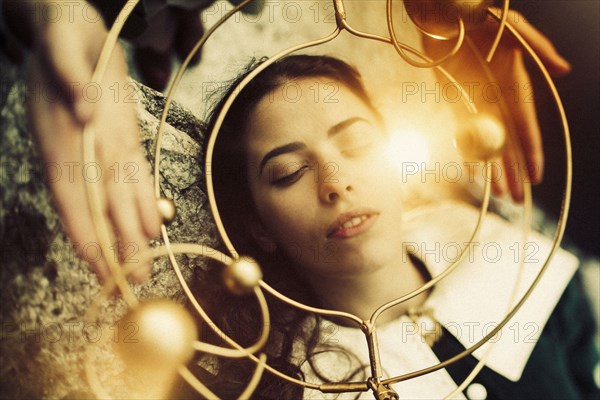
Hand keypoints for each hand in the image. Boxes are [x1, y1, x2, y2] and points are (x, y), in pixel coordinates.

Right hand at [7, 1, 160, 281]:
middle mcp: (81, 151)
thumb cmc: (63, 39)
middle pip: (98, 205)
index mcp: (60, 137)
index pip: (72, 192)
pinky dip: (141, 201)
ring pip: (117, 197)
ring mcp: (101, 147)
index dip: (83, 228)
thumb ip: (72, 80)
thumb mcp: (63, 48)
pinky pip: (132, 176)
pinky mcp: (120, 138)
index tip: (95, 260)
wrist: (75, 29)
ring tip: (141, 265)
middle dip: (113, 244)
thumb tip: (86, 111)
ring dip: (129, 232)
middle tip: (128, 282)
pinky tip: (149, 226)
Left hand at [421, 7, 570, 201]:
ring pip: (486, 143)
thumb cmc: (483, 18)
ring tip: (498, 193)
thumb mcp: (515, 30)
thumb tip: (564, 70)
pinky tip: (476, 172)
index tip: (536, 176)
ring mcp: (475, 103)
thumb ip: (539, 49)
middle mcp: (498, 100)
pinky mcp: (454, 101)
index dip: (531, 152)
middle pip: (507, 142)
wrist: (445, 16)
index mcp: (515, 86)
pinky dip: (468, 153)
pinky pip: (462, 133)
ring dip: (493, 168)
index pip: (526, 126)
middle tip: (515, 198)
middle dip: (512, 170)